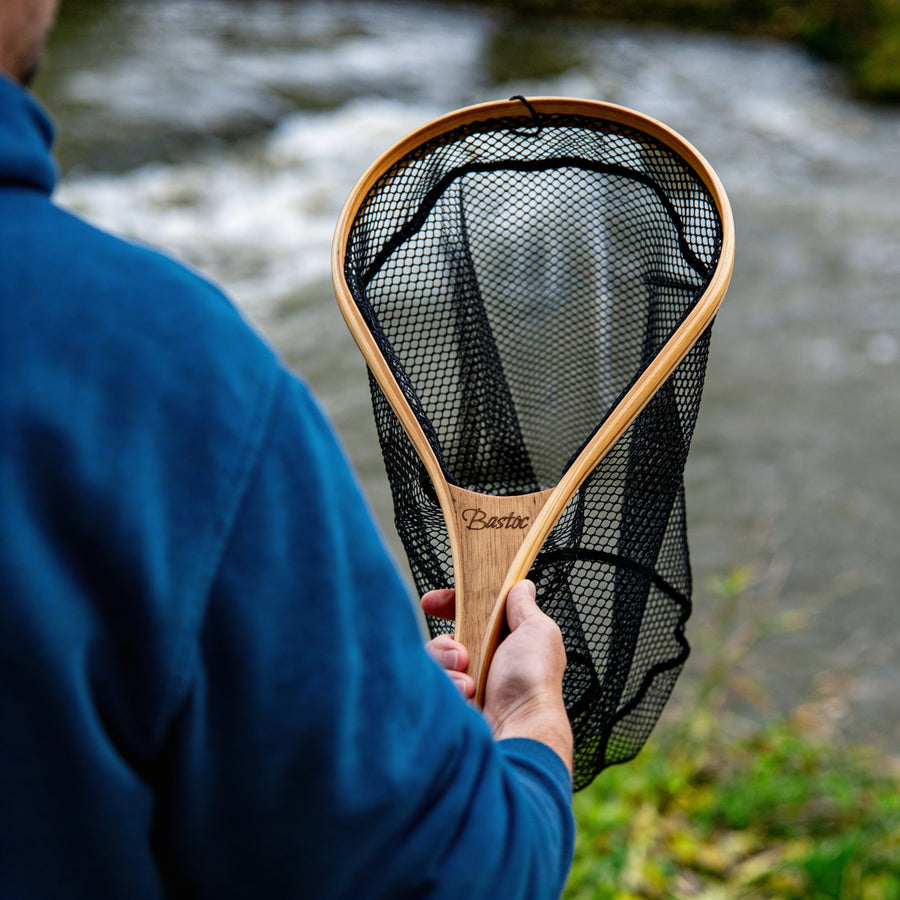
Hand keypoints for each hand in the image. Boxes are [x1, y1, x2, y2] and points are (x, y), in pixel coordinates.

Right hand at [422, 581, 572, 774]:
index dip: (452, 603)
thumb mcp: (538, 631)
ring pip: (437, 659)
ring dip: (449, 664)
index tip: (433, 602)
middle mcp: (486, 660)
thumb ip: (525, 607)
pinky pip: (435, 682)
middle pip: (447, 636)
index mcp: (506, 640)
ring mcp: (468, 682)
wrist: (519, 726)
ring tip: (469, 680)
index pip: (472, 612)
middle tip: (462, 653)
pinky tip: (467, 694)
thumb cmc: (533, 681)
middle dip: (447, 642)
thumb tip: (523, 586)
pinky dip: (450, 685)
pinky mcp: (454, 701)